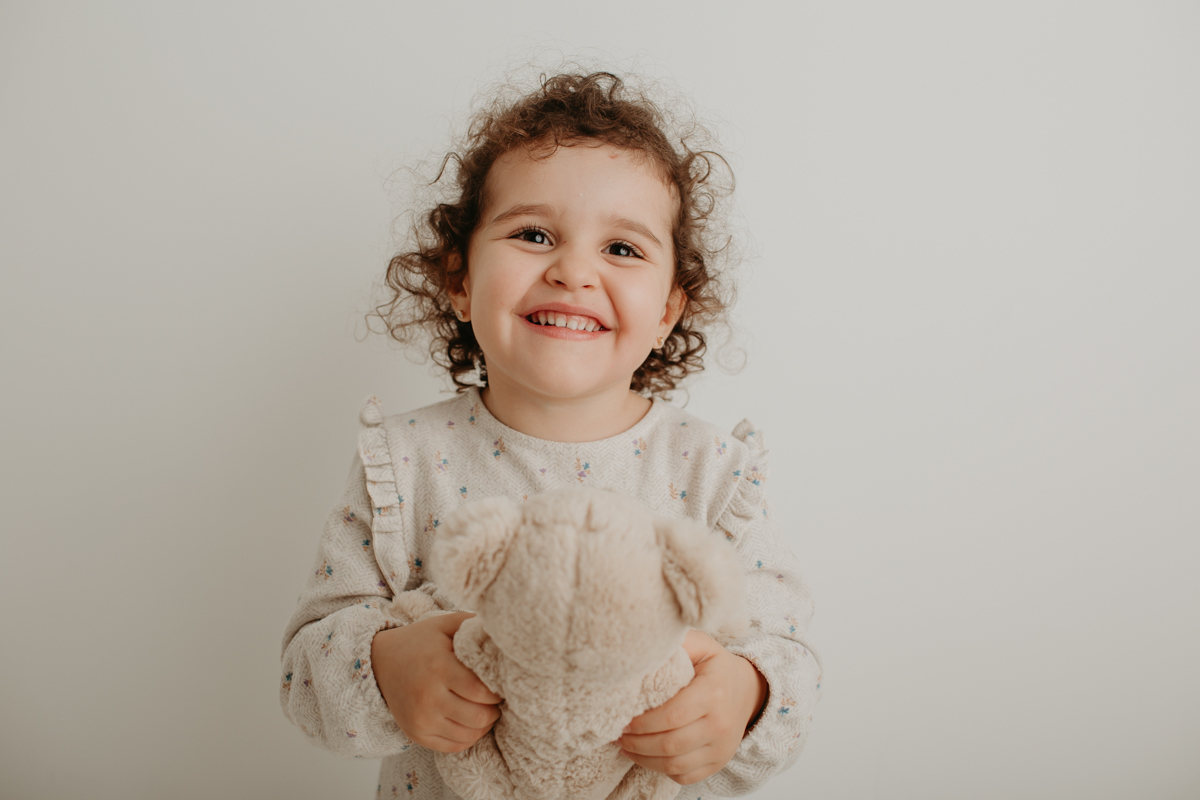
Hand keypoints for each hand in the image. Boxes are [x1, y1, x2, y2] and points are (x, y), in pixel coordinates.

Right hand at [371, 612, 500, 752]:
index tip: (501, 684)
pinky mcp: (417, 734)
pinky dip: (469, 737)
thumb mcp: (443, 625)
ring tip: (486, 710)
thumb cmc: (419, 642)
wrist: (380, 662)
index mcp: (439, 668)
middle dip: (495, 710)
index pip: (481, 691)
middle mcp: (428, 697)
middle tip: (497, 700)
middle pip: (478, 717)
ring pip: (469, 735)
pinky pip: (454, 746)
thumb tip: (499, 626)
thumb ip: (471, 623)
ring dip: (484, 725)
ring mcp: (421, 720)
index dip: (498, 692)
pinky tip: (470, 721)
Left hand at [618, 630, 768, 784]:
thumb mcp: (703, 646)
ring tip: (626, 746)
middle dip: (637, 743)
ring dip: (644, 759)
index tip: (624, 719)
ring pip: (675, 765)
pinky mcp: (719, 762)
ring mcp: (721, 748)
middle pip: (670, 744)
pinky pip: (685, 776)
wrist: (749, 691)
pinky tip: (647, 757)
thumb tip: (648, 641)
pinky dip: (661, 770)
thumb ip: (680, 642)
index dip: (642, 723)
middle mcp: (720, 725)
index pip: (671, 716)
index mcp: (713, 693)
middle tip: (618, 734)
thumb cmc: (718, 668)